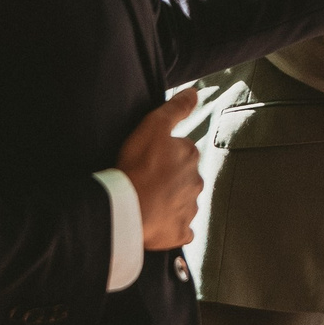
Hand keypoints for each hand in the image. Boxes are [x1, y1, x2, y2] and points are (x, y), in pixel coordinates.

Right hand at [117, 88, 203, 250]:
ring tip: (148, 201)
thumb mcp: (153, 126)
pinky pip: (181, 230)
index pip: (183, 151)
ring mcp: (189, 209)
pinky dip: (172, 227)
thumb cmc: (137, 165)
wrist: (127, 207)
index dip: (165, 153)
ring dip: (170, 202)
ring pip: (184, 203)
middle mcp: (196, 183)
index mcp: (191, 157)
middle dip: (170, 178)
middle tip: (147, 180)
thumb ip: (176, 108)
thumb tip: (195, 92)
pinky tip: (157, 224)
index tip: (150, 158)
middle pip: (184, 177)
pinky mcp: (181, 232)